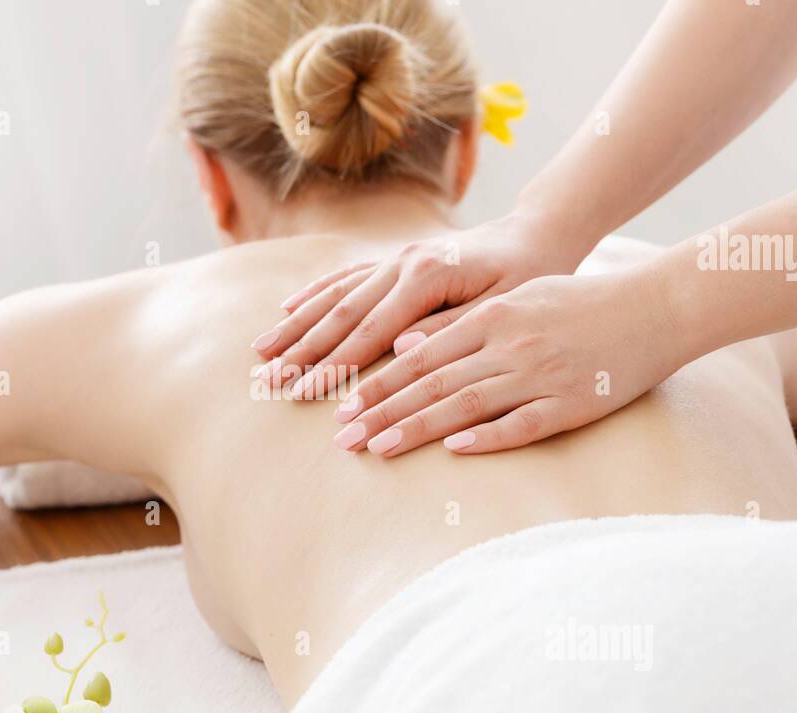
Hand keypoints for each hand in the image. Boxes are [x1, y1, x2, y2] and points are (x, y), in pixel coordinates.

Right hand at [251, 211, 590, 397]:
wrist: (534, 235)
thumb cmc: (527, 276)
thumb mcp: (502, 305)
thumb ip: (450, 328)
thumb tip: (400, 351)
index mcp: (429, 275)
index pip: (371, 330)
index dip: (336, 365)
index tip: (306, 393)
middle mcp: (403, 262)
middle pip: (341, 313)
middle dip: (302, 351)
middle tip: (268, 383)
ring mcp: (395, 258)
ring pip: (335, 295)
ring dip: (297, 325)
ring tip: (262, 353)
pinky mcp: (394, 260)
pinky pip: (345, 277)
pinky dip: (314, 294)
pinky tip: (287, 308)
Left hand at [328, 270, 693, 456]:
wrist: (657, 306)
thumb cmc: (580, 303)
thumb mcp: (517, 299)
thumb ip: (460, 322)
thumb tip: (405, 344)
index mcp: (494, 316)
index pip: (422, 355)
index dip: (379, 382)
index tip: (343, 407)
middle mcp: (510, 344)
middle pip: (433, 383)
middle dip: (382, 411)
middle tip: (343, 438)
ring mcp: (541, 375)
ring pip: (466, 405)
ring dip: (417, 428)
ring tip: (378, 447)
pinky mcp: (572, 403)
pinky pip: (522, 425)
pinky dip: (487, 437)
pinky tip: (453, 450)